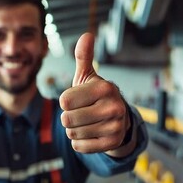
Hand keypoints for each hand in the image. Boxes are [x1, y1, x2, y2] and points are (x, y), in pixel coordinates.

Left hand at [59, 33, 130, 154]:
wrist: (118, 119)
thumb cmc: (95, 95)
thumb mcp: (88, 76)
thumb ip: (83, 57)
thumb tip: (86, 35)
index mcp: (104, 88)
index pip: (64, 100)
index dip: (66, 101)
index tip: (77, 100)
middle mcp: (113, 107)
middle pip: (67, 119)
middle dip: (68, 118)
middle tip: (80, 113)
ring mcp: (115, 127)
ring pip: (72, 134)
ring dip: (73, 130)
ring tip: (86, 123)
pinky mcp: (112, 143)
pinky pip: (79, 147)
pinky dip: (79, 142)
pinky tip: (90, 134)